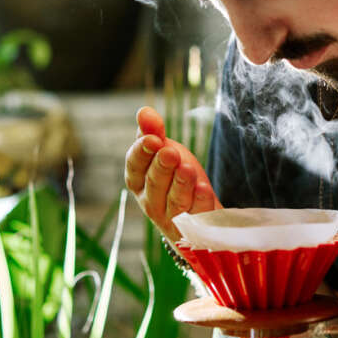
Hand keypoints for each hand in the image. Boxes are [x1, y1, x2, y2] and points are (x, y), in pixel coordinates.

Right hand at [124, 106, 220, 242]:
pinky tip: (204, 188)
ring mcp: (172, 217)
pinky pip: (197, 215)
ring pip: (174, 201)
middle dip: (161, 166)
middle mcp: (151, 202)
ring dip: (180, 183)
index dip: (142, 153)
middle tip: (170, 152)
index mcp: (139, 181)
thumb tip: (144, 111)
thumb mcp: (166, 151)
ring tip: (187, 168)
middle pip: (154, 183)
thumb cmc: (177, 178)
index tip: (153, 139)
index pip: (134, 166)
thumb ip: (154, 133)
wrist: (201, 212)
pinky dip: (200, 202)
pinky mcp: (195, 227)